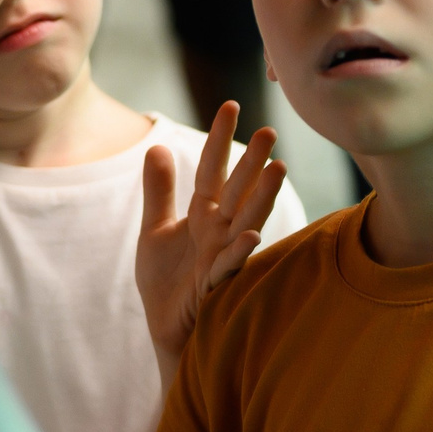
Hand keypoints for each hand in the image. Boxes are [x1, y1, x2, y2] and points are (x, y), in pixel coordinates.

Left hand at [136, 101, 284, 372]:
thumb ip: (158, 192)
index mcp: (203, 214)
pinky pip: (230, 264)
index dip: (219, 139)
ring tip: (279, 168)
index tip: (229, 105)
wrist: (165, 326)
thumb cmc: (166, 280)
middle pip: (238, 189)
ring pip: (246, 220)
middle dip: (251, 161)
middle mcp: (218, 230)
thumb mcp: (153, 230)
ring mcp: (221, 255)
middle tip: (268, 129)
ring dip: (262, 196)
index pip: (213, 169)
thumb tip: (157, 146)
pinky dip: (240, 249)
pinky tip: (250, 232)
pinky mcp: (215, 283)